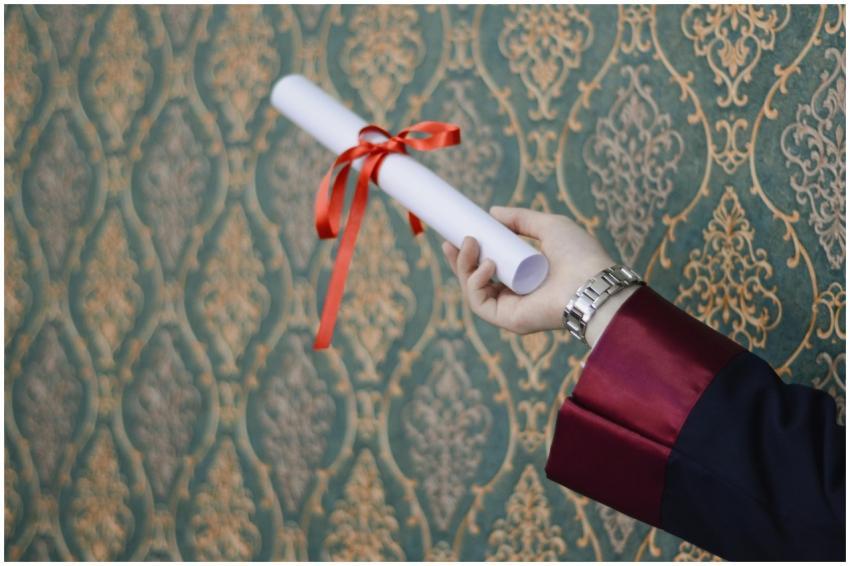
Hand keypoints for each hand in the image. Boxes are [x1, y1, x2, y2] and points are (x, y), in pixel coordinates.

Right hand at [442, 206, 634, 345]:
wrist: (593, 281)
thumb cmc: (580, 255)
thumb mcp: (549, 226)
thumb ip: (522, 219)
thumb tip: (492, 212)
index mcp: (523, 276)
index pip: (488, 267)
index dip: (471, 253)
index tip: (460, 234)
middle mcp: (515, 295)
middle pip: (475, 280)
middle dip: (459, 261)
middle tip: (451, 241)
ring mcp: (510, 309)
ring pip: (473, 291)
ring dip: (464, 267)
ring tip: (471, 245)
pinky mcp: (508, 320)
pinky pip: (479, 304)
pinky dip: (475, 284)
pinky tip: (487, 266)